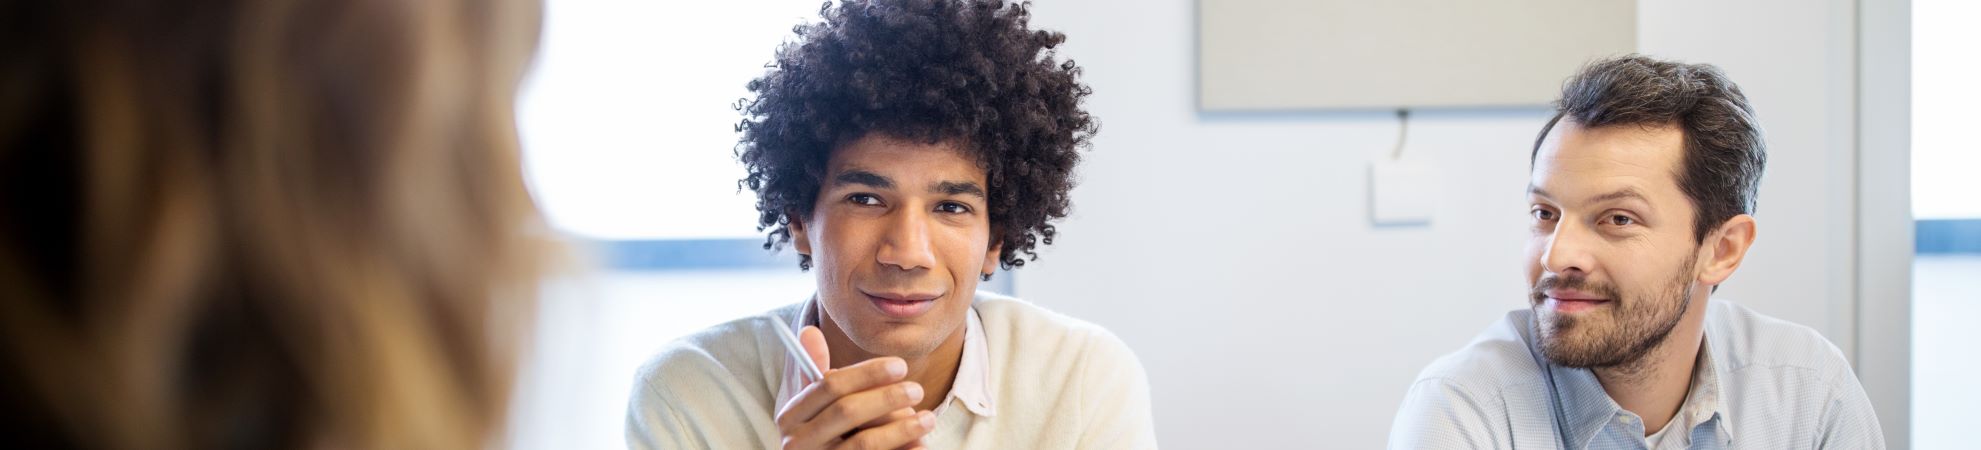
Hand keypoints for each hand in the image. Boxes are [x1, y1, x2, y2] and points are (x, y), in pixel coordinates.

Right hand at [774, 326, 935, 449]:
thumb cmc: (823, 437)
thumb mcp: (812, 408)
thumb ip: (815, 373)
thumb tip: (810, 329)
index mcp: (791, 417)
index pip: (829, 385)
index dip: (867, 372)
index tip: (900, 365)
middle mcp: (798, 443)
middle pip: (847, 411)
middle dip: (886, 397)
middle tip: (916, 390)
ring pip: (865, 443)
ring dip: (901, 428)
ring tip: (928, 418)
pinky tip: (921, 445)